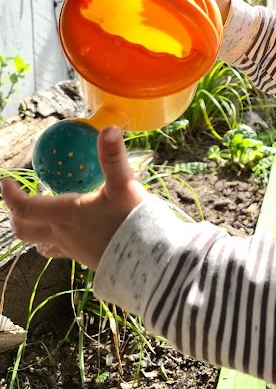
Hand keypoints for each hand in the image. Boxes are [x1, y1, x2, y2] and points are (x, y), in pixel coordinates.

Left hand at [2, 127, 145, 269]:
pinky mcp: (85, 258)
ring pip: (38, 242)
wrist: (148, 259)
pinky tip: (67, 232)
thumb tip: (108, 129)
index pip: (25, 207)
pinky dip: (52, 241)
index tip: (5, 181)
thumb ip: (113, 158)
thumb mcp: (124, 186)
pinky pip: (58, 251)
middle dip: (16, 213)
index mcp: (66, 215)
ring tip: (41, 215)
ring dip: (33, 228)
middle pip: (24, 229)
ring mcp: (73, 250)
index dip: (11, 195)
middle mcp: (63, 234)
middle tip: (20, 198)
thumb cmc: (133, 222)